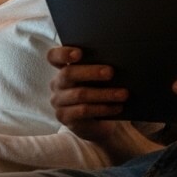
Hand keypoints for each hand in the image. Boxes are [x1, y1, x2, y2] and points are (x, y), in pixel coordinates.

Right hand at [48, 46, 162, 161]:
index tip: (79, 53)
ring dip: (104, 93)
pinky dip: (103, 108)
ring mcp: (58, 101)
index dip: (63, 53)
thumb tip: (119, 60)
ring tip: (123, 94)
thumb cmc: (99, 93)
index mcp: (63, 68)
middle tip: (111, 72)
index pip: (53, 56)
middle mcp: (57, 83)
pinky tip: (117, 107)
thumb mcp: (98, 79)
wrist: (97, 123)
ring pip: (79, 94)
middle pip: (68, 74)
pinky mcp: (64, 117)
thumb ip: (100, 68)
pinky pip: (83, 111)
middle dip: (91, 72)